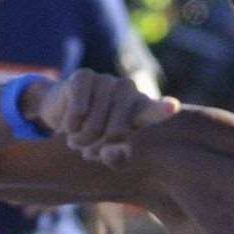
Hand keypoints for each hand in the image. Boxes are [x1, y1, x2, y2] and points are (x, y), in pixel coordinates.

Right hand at [36, 69, 177, 166]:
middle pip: (116, 132)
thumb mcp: (107, 151)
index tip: (173, 107)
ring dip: (80, 140)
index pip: (153, 110)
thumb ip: (117, 157)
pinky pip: (78, 111)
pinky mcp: (84, 75)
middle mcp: (129, 90)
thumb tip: (114, 153)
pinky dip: (69, 125)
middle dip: (97, 148)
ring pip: (94, 124)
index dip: (162, 109)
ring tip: (78, 139)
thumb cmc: (92, 136)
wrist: (61, 112)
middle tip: (88, 151)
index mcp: (141, 109)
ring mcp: (107, 80)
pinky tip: (69, 122)